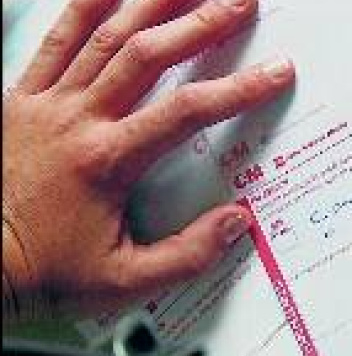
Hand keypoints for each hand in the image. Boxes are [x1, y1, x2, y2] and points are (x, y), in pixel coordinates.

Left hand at [2, 0, 294, 321]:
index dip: (238, 88)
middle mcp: (79, 119)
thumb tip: (237, 222)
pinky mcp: (23, 97)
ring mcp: (48, 102)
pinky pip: (57, 39)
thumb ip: (187, 254)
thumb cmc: (45, 270)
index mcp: (109, 160)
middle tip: (240, 1)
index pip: (186, 111)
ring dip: (153, 2)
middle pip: (149, 55)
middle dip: (201, 22)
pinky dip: (84, 6)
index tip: (275, 72)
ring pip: (105, 35)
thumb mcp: (123, 281)